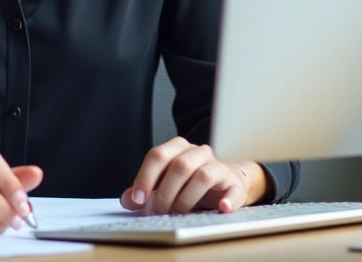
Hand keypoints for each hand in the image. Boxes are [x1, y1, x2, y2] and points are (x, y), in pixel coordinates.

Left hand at [119, 136, 255, 214]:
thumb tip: (127, 200)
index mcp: (177, 147)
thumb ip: (146, 189)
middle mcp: (198, 152)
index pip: (158, 155)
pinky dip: (228, 200)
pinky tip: (221, 208)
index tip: (138, 199)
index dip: (145, 178)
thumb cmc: (190, 182)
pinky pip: (233, 190)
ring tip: (177, 214)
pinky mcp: (234, 183)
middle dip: (165, 192)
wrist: (224, 182)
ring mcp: (218, 166)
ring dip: (187, 198)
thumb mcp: (165, 182)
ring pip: (202, 176)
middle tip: (158, 212)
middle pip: (179, 166)